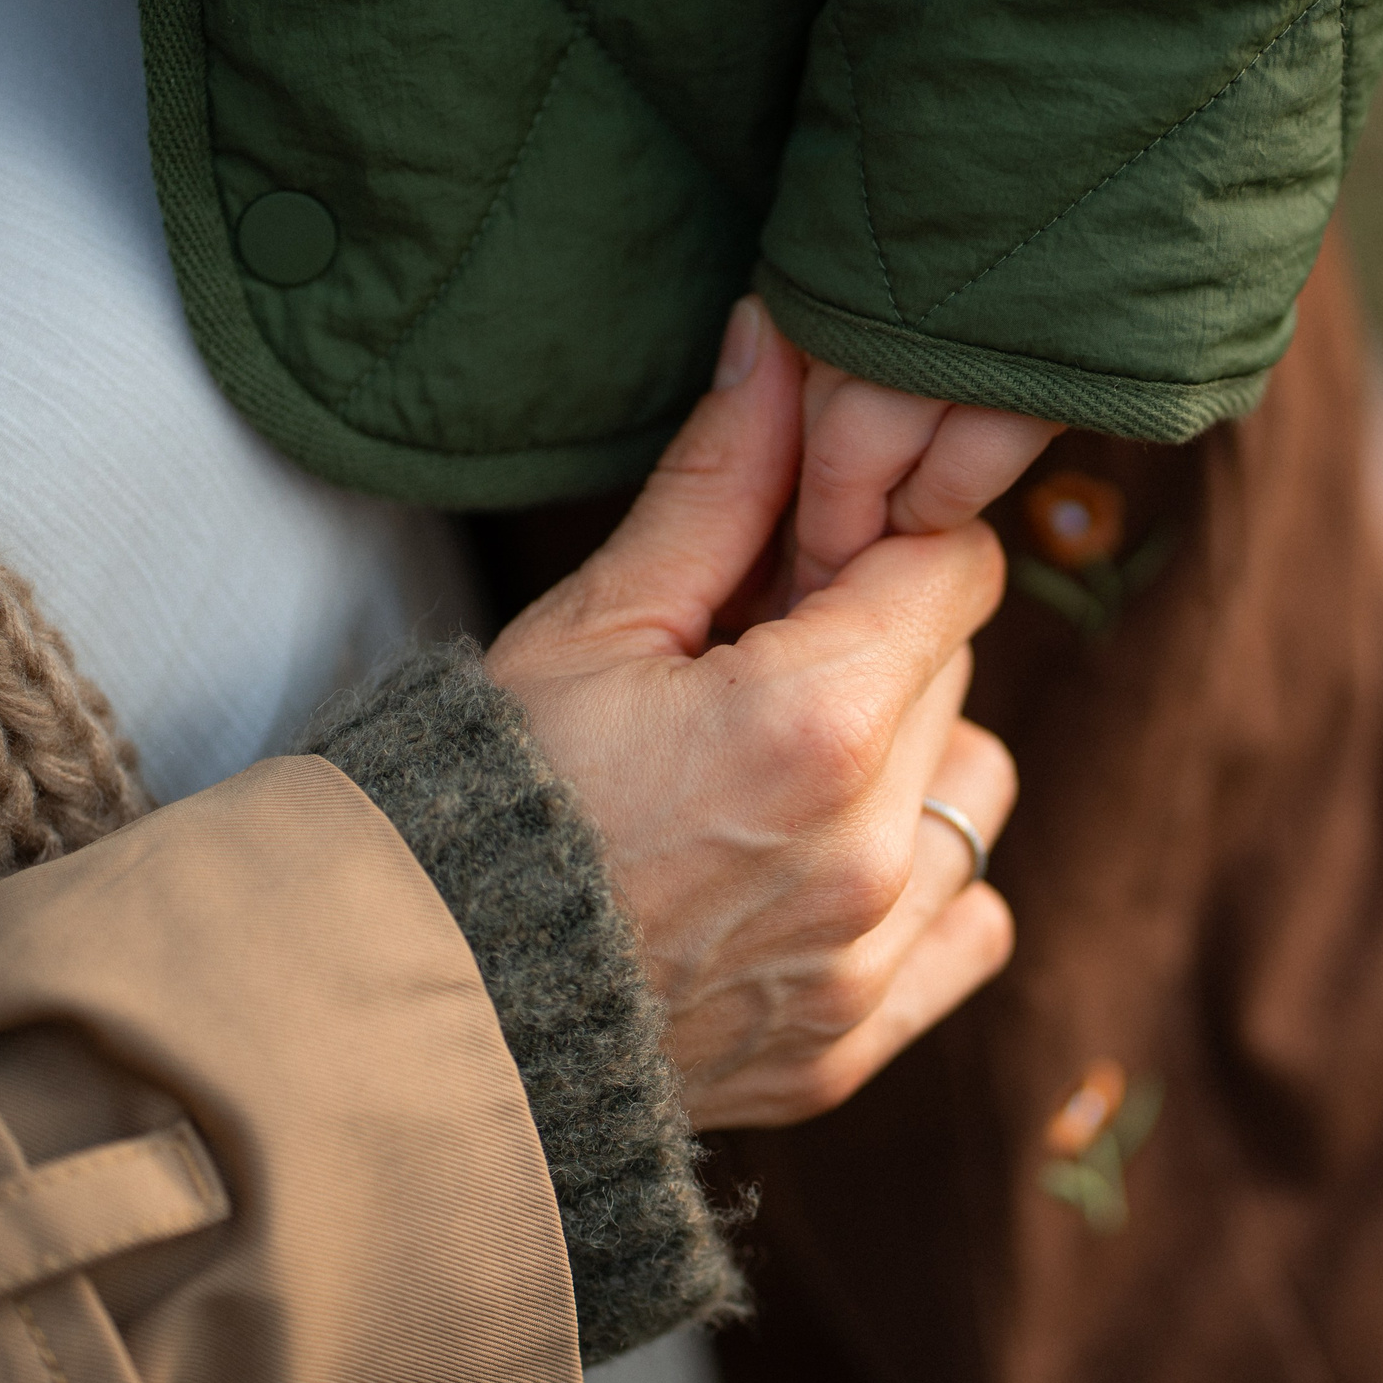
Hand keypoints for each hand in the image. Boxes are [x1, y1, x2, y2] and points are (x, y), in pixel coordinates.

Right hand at [486, 299, 1017, 1128]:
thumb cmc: (479, 792)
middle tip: (753, 659)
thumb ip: (720, 482)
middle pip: (958, 673)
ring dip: (914, 757)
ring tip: (785, 766)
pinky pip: (972, 921)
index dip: (882, 542)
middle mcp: (870, 853)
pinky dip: (925, 885)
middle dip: (877, 641)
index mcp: (816, 725)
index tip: (805, 557)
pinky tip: (821, 865)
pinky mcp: (854, 1045)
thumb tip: (782, 338)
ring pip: (977, 790)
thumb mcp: (592, 621)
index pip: (957, 570)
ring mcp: (868, 963)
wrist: (404, 1012)